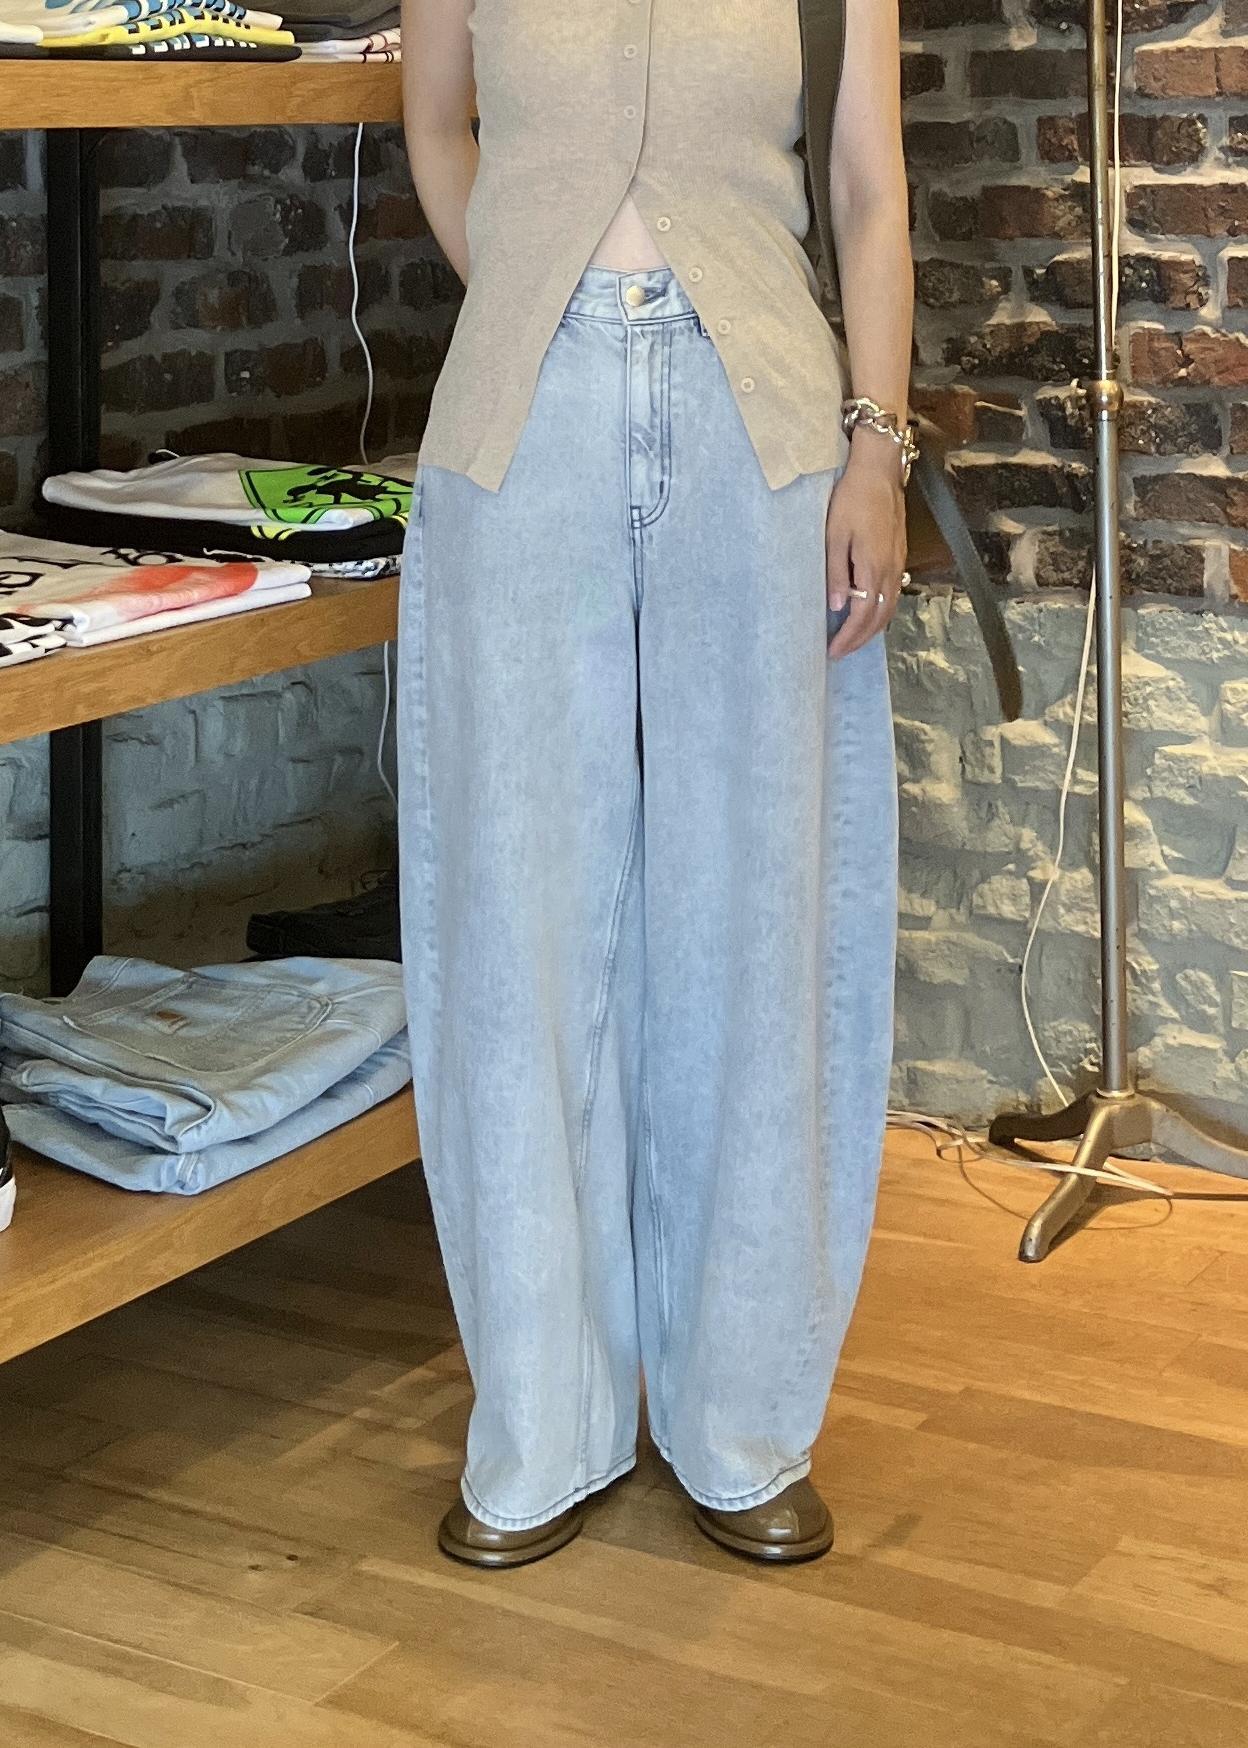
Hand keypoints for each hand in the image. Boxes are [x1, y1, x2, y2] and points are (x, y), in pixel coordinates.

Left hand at [824, 438, 907, 660]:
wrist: (879, 470)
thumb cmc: (852, 499)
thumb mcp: (834, 535)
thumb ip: (837, 573)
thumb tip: (838, 606)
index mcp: (873, 567)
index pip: (862, 615)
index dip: (848, 636)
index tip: (832, 650)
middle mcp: (890, 570)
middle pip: (879, 618)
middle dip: (859, 639)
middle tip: (839, 652)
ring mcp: (897, 562)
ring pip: (889, 608)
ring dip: (871, 629)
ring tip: (852, 639)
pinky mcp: (898, 555)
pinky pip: (893, 594)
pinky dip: (880, 612)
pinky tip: (867, 613)